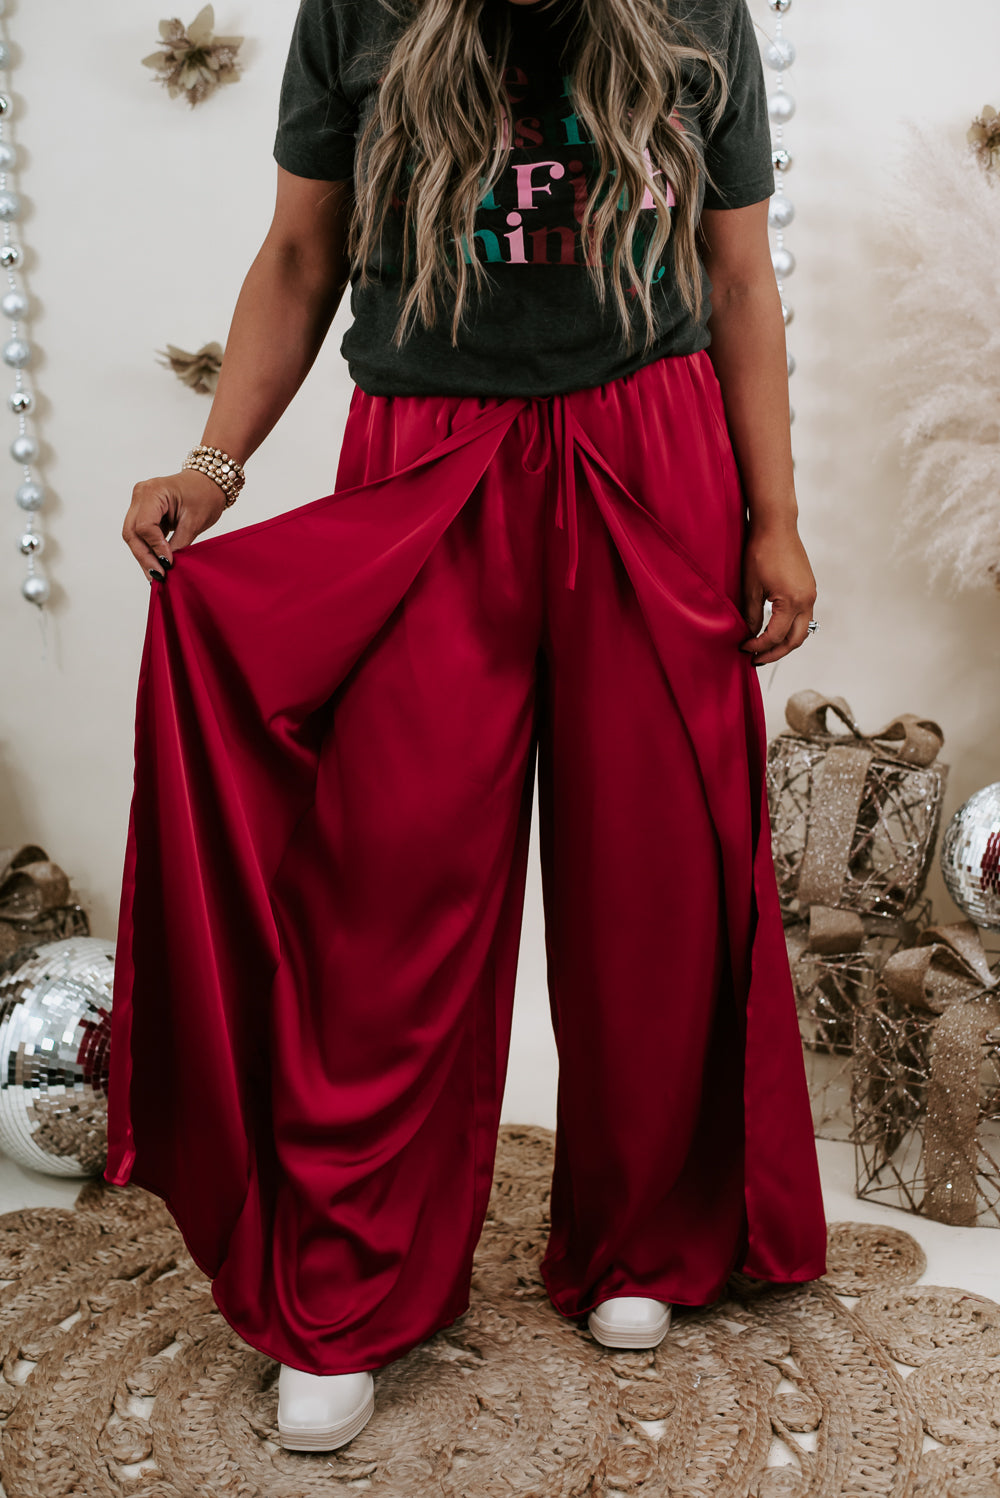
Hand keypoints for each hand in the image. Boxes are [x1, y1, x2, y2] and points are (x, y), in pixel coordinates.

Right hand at [121, 468, 227, 582]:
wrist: (209, 482)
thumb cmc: (205, 494)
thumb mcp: (195, 521)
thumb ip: (179, 543)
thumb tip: (168, 565)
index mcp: (153, 491)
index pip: (145, 526)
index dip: (155, 548)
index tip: (169, 564)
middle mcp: (140, 494)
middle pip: (132, 532)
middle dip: (145, 556)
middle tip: (158, 576)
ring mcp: (139, 502)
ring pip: (133, 535)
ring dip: (144, 555)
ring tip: (157, 575)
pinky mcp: (143, 511)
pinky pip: (140, 533)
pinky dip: (148, 549)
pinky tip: (156, 564)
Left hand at [740, 519, 816, 665]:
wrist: (776, 526)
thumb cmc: (761, 552)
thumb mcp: (751, 587)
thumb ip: (752, 615)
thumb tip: (750, 635)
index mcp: (792, 601)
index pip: (775, 636)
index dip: (757, 646)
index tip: (743, 649)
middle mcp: (807, 600)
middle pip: (795, 640)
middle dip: (775, 653)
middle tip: (756, 660)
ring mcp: (811, 594)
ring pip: (802, 630)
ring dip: (784, 642)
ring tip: (764, 649)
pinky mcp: (809, 588)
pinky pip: (803, 617)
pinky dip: (790, 628)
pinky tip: (774, 630)